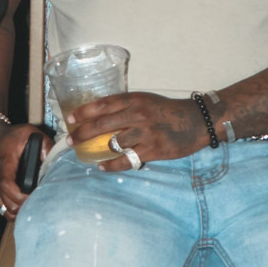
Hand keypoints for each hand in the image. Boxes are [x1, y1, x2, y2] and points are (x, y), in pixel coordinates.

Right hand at [0, 119, 39, 219]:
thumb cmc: (9, 137)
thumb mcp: (28, 132)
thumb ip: (44, 145)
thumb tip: (54, 161)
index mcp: (4, 163)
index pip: (7, 185)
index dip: (21, 196)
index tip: (35, 197)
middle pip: (7, 203)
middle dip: (24, 207)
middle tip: (39, 202)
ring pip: (4, 210)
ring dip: (19, 211)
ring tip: (32, 206)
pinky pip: (1, 209)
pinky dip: (12, 210)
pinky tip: (23, 206)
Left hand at [65, 92, 208, 170]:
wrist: (197, 121)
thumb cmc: (168, 111)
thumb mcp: (146, 101)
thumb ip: (126, 106)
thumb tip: (101, 116)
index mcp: (135, 99)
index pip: (103, 104)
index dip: (84, 112)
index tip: (70, 118)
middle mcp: (138, 115)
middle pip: (102, 125)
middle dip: (82, 133)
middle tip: (70, 140)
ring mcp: (145, 133)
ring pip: (113, 143)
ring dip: (97, 150)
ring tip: (86, 155)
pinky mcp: (153, 149)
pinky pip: (127, 160)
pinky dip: (112, 165)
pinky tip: (102, 167)